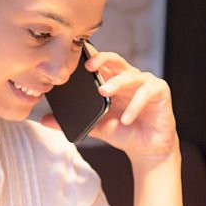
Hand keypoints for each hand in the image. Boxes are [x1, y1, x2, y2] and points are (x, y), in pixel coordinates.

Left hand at [43, 43, 178, 162]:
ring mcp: (145, 82)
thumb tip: (44, 120)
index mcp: (112, 81)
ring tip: (104, 92)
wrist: (147, 149)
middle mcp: (129, 77)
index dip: (89, 56)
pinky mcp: (160, 91)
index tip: (74, 57)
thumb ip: (72, 121)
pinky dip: (135, 104)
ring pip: (131, 75)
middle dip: (101, 59)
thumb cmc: (123, 132)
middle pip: (115, 60)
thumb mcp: (95, 127)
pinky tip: (126, 119)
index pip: (100, 63)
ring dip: (117, 82)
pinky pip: (147, 92)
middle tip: (87, 67)